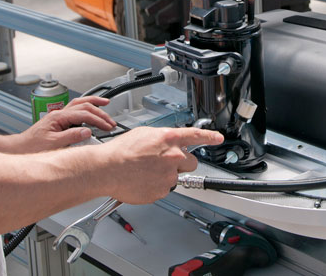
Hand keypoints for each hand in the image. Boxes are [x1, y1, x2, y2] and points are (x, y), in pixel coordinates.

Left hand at [18, 96, 115, 152]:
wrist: (20, 148)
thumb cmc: (32, 146)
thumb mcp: (53, 144)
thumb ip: (71, 136)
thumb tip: (87, 131)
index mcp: (58, 117)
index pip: (84, 114)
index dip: (98, 120)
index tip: (107, 127)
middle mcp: (59, 113)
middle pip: (84, 106)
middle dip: (100, 112)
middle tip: (110, 121)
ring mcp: (59, 115)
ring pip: (79, 103)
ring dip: (93, 103)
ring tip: (105, 104)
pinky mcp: (59, 120)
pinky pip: (75, 109)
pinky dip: (86, 108)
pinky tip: (90, 110)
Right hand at [101, 126, 222, 203]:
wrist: (107, 169)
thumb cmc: (121, 151)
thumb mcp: (144, 134)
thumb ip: (163, 138)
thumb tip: (168, 142)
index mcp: (169, 139)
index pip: (197, 136)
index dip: (210, 137)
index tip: (218, 139)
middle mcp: (173, 157)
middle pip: (190, 163)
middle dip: (181, 163)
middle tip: (164, 163)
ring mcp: (169, 176)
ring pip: (176, 177)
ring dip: (166, 175)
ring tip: (146, 172)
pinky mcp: (161, 191)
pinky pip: (164, 189)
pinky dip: (156, 186)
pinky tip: (143, 180)